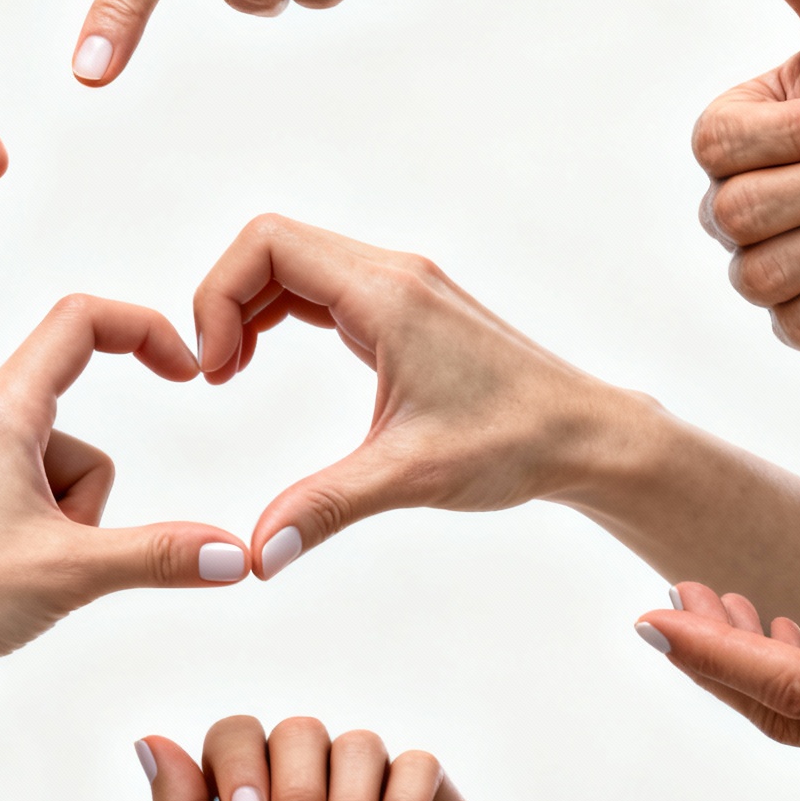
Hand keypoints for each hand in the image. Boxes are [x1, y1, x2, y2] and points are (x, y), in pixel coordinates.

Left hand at [0, 295, 250, 681]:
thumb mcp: (73, 572)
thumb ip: (162, 555)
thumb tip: (236, 555)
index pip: (81, 322)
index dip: (144, 330)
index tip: (184, 371)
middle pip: (73, 423)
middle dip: (90, 490)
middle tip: (59, 549)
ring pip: (47, 463)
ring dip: (58, 516)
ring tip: (17, 568)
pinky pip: (13, 486)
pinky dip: (29, 524)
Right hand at [191, 215, 630, 578]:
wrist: (586, 435)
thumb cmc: (513, 444)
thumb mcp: (409, 477)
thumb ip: (325, 508)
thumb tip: (254, 557)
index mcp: (387, 294)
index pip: (268, 243)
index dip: (218, 295)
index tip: (214, 370)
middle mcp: (392, 275)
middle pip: (272, 244)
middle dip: (224, 299)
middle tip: (214, 374)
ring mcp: (401, 288)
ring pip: (294, 261)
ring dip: (248, 305)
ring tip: (228, 372)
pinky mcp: (406, 309)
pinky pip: (320, 285)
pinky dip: (278, 311)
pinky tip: (262, 360)